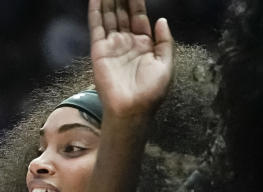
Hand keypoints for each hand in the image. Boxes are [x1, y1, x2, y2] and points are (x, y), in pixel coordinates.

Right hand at [88, 0, 173, 118]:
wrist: (132, 109)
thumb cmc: (151, 92)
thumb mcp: (166, 64)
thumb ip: (164, 41)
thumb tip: (161, 19)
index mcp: (143, 45)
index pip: (138, 16)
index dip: (136, 1)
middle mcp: (126, 43)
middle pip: (122, 13)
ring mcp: (112, 46)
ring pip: (110, 17)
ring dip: (108, 0)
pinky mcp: (99, 51)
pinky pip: (97, 27)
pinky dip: (96, 12)